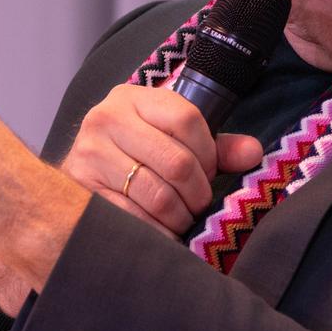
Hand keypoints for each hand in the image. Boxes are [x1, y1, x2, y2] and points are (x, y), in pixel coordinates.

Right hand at [58, 83, 264, 236]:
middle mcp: (106, 119)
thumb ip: (216, 147)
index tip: (209, 171)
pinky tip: (162, 230)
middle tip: (198, 203)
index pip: (187, 119)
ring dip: (181, 216)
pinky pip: (134, 219)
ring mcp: (89, 155)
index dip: (209, 153)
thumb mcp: (172, 140)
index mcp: (133, 98)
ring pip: (159, 196)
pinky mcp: (81, 191)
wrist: (77, 177)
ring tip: (182, 217)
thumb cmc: (134, 155)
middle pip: (177, 162)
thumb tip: (254, 154)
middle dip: (198, 192)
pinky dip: (158, 232)